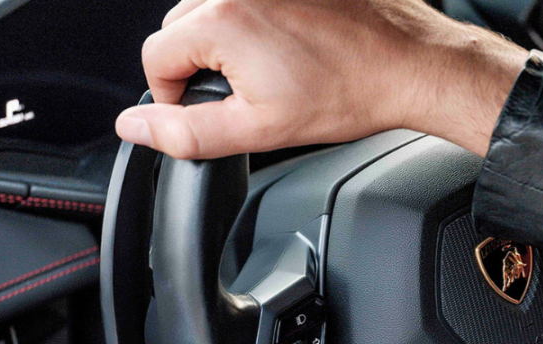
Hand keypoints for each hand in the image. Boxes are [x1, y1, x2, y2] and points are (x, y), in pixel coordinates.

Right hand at [115, 0, 527, 158]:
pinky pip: (246, 0)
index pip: (155, 58)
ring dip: (225, 43)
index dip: (172, 97)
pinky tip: (289, 48)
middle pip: (179, 29)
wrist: (408, 65)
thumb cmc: (349, 94)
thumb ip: (187, 131)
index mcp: (220, 20)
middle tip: (245, 97)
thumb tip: (134, 126)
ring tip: (272, 73)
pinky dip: (253, 22)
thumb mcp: (260, 129)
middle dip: (199, 68)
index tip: (204, 114)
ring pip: (211, 10)